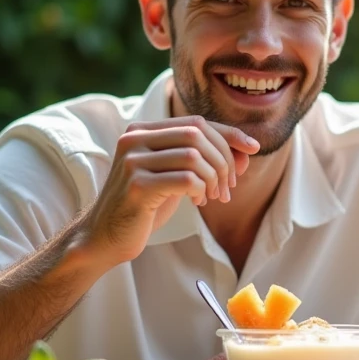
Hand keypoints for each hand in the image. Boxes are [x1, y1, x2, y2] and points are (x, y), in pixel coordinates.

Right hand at [80, 116, 258, 265]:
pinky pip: (186, 179)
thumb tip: (249, 149)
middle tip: (227, 188)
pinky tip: (197, 201)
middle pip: (197, 135)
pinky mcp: (137, 186)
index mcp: (142, 130)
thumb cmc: (146, 206)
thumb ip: (206, 159)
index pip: (196, 122)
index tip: (252, 150)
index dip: (229, 134)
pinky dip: (201, 190)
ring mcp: (132, 161)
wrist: (106, 237)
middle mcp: (134, 139)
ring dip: (214, 178)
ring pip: (194, 156)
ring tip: (213, 196)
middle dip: (223, 160)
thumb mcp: (177, 176)